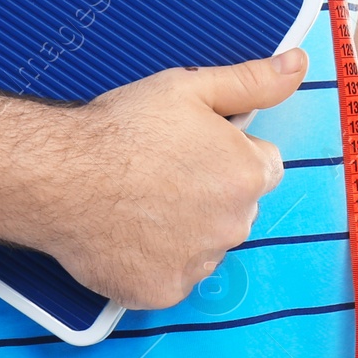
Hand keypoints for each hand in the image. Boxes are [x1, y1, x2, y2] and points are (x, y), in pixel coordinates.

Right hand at [26, 52, 307, 307]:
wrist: (60, 176)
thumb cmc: (120, 130)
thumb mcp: (190, 88)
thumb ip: (251, 81)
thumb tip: (297, 64)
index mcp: (248, 175)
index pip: (262, 168)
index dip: (226, 155)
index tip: (191, 150)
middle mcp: (233, 225)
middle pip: (234, 210)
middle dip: (208, 195)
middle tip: (159, 175)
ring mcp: (198, 264)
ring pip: (204, 246)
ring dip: (183, 231)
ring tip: (138, 203)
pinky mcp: (163, 292)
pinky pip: (170, 278)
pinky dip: (153, 262)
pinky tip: (126, 234)